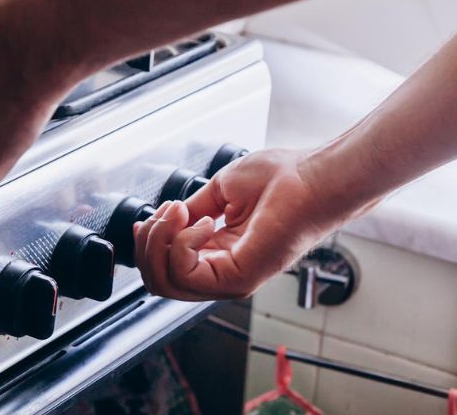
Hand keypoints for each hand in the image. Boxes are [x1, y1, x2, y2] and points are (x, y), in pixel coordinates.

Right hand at [134, 149, 347, 300]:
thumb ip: (191, 212)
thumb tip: (166, 220)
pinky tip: (203, 222)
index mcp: (219, 255)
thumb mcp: (220, 191)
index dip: (148, 242)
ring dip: (160, 241)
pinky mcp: (239, 279)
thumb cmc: (283, 180)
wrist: (314, 178)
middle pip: (157, 282)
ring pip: (165, 282)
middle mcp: (223, 274)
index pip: (165, 269)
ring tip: (181, 214)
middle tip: (168, 213)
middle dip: (147, 243)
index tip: (158, 213)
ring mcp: (231, 281)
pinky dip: (180, 244)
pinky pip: (186, 274)